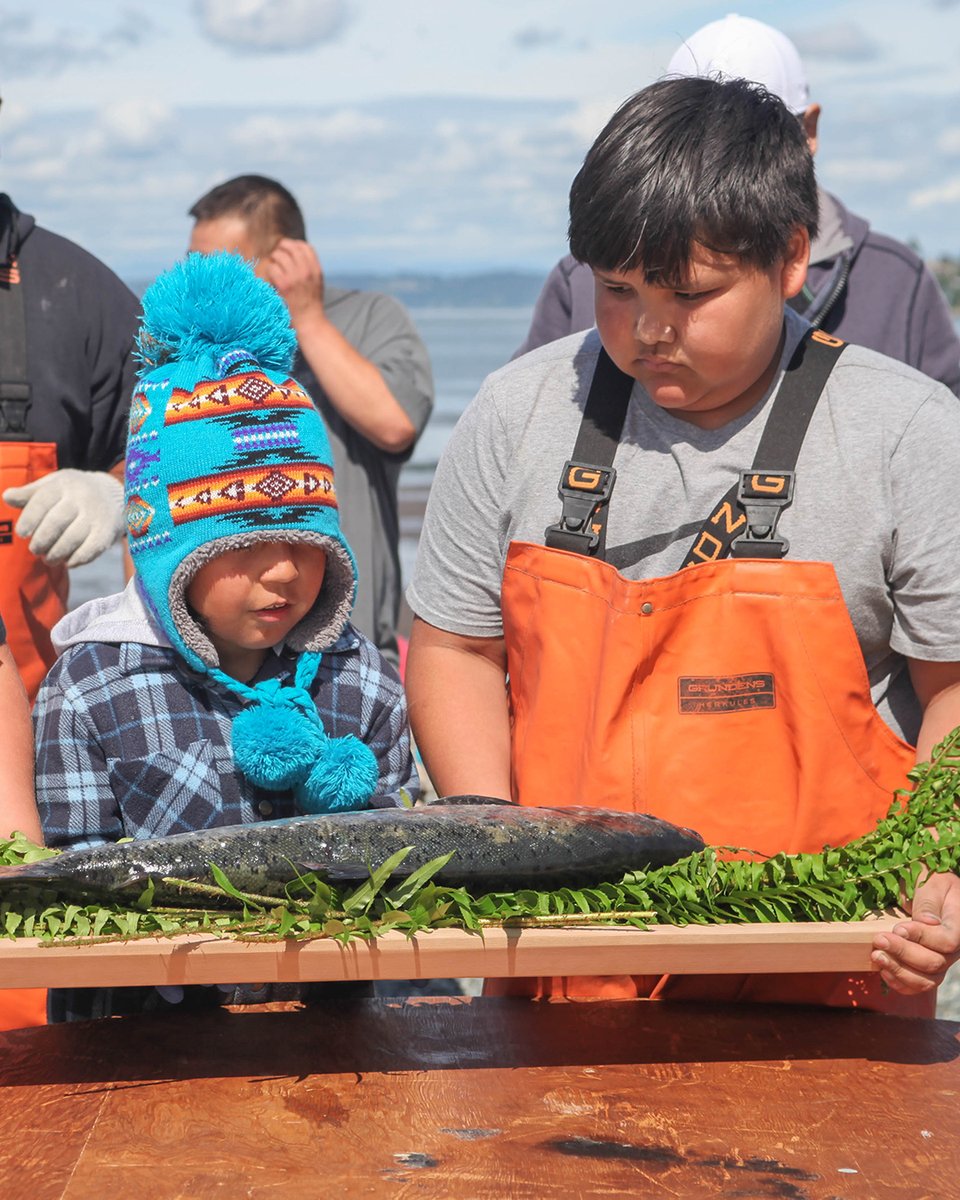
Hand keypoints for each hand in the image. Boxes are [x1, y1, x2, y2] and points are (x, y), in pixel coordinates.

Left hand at [2, 468, 124, 566]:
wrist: (113, 495)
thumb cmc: (73, 492)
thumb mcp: (53, 485)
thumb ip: (29, 494)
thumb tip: (7, 497)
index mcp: (64, 484)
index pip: (42, 501)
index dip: (29, 519)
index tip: (22, 533)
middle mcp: (82, 498)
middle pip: (56, 522)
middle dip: (42, 540)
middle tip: (35, 550)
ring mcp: (97, 516)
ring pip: (72, 539)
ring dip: (56, 553)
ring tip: (48, 559)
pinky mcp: (108, 532)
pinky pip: (90, 550)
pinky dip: (76, 559)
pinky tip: (68, 562)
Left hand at [261, 237, 325, 327]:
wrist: (310, 322)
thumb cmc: (311, 304)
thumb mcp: (317, 283)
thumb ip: (310, 268)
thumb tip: (297, 255)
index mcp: (316, 269)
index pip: (305, 247)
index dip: (295, 245)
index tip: (289, 251)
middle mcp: (306, 271)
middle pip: (291, 247)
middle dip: (282, 248)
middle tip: (277, 255)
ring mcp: (295, 277)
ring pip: (279, 256)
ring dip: (274, 260)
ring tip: (274, 267)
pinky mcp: (284, 285)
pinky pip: (272, 268)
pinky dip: (270, 271)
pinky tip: (273, 279)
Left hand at [871, 871, 959, 994]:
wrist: (928, 890)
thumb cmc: (931, 882)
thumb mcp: (932, 884)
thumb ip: (929, 902)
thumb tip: (928, 922)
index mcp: (959, 926)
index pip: (947, 941)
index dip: (922, 938)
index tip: (899, 928)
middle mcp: (954, 949)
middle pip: (934, 963)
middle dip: (903, 953)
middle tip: (879, 940)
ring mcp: (941, 961)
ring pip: (926, 980)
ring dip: (898, 971)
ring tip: (877, 955)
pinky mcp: (926, 969)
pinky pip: (917, 985)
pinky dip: (899, 982)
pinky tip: (883, 970)